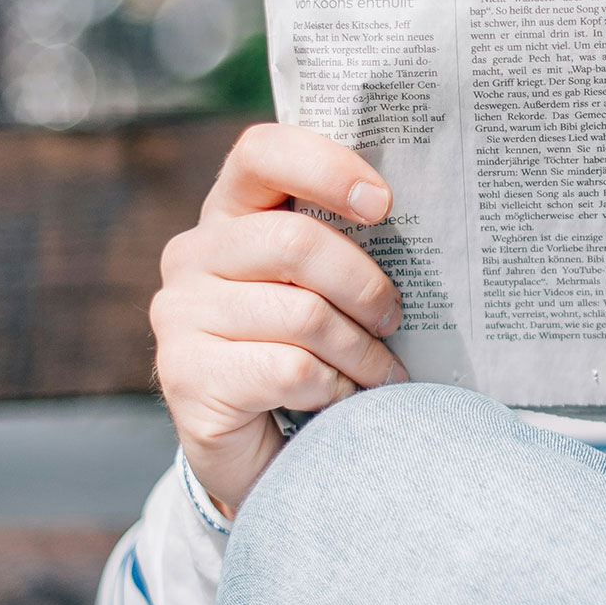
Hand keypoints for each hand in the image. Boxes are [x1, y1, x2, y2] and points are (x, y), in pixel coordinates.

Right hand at [153, 124, 410, 511]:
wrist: (262, 452)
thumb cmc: (309, 351)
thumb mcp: (323, 287)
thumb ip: (344, 243)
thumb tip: (426, 219)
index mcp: (230, 213)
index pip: (262, 151)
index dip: (326, 167)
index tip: (383, 204)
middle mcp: (192, 254)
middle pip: (296, 241)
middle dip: (364, 285)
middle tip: (394, 317)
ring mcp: (180, 315)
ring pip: (302, 314)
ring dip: (361, 351)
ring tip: (381, 373)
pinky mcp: (186, 376)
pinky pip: (291, 368)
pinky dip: (335, 387)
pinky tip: (341, 399)